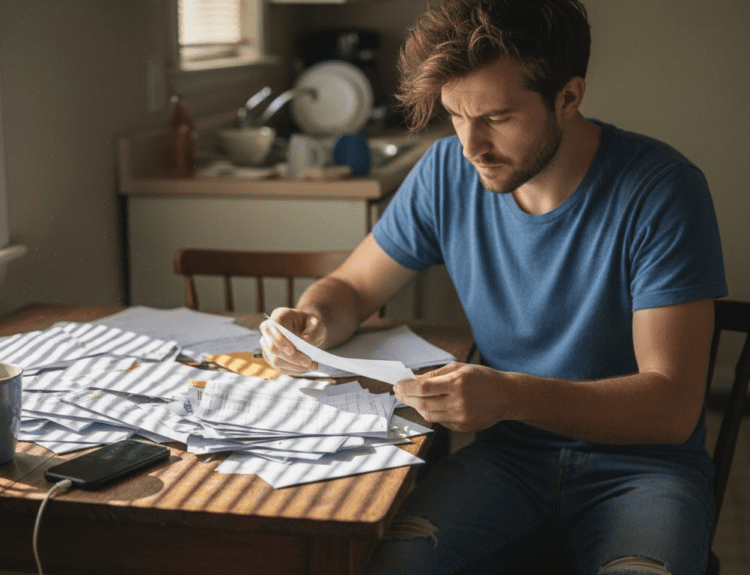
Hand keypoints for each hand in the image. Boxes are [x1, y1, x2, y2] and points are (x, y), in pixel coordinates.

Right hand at [259, 307, 326, 374]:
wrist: (307, 331)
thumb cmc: (310, 325)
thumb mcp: (316, 324)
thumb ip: (312, 332)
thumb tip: (306, 344)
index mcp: (278, 316)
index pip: (271, 327)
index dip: (279, 339)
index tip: (291, 350)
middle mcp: (269, 331)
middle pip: (273, 348)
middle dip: (292, 357)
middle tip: (308, 362)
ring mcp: (267, 345)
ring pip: (275, 360)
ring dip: (294, 366)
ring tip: (312, 366)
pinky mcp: (271, 358)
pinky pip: (279, 368)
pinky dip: (294, 370)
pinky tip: (305, 368)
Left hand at [393, 363, 507, 432]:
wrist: (506, 396)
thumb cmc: (481, 378)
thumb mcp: (459, 368)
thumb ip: (435, 375)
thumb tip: (413, 380)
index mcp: (457, 383)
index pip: (423, 388)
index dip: (406, 387)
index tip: (397, 385)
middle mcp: (458, 402)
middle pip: (422, 404)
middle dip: (407, 398)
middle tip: (399, 392)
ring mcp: (461, 417)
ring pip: (429, 415)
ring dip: (417, 406)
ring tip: (412, 398)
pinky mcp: (463, 427)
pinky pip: (440, 421)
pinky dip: (431, 413)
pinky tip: (429, 405)